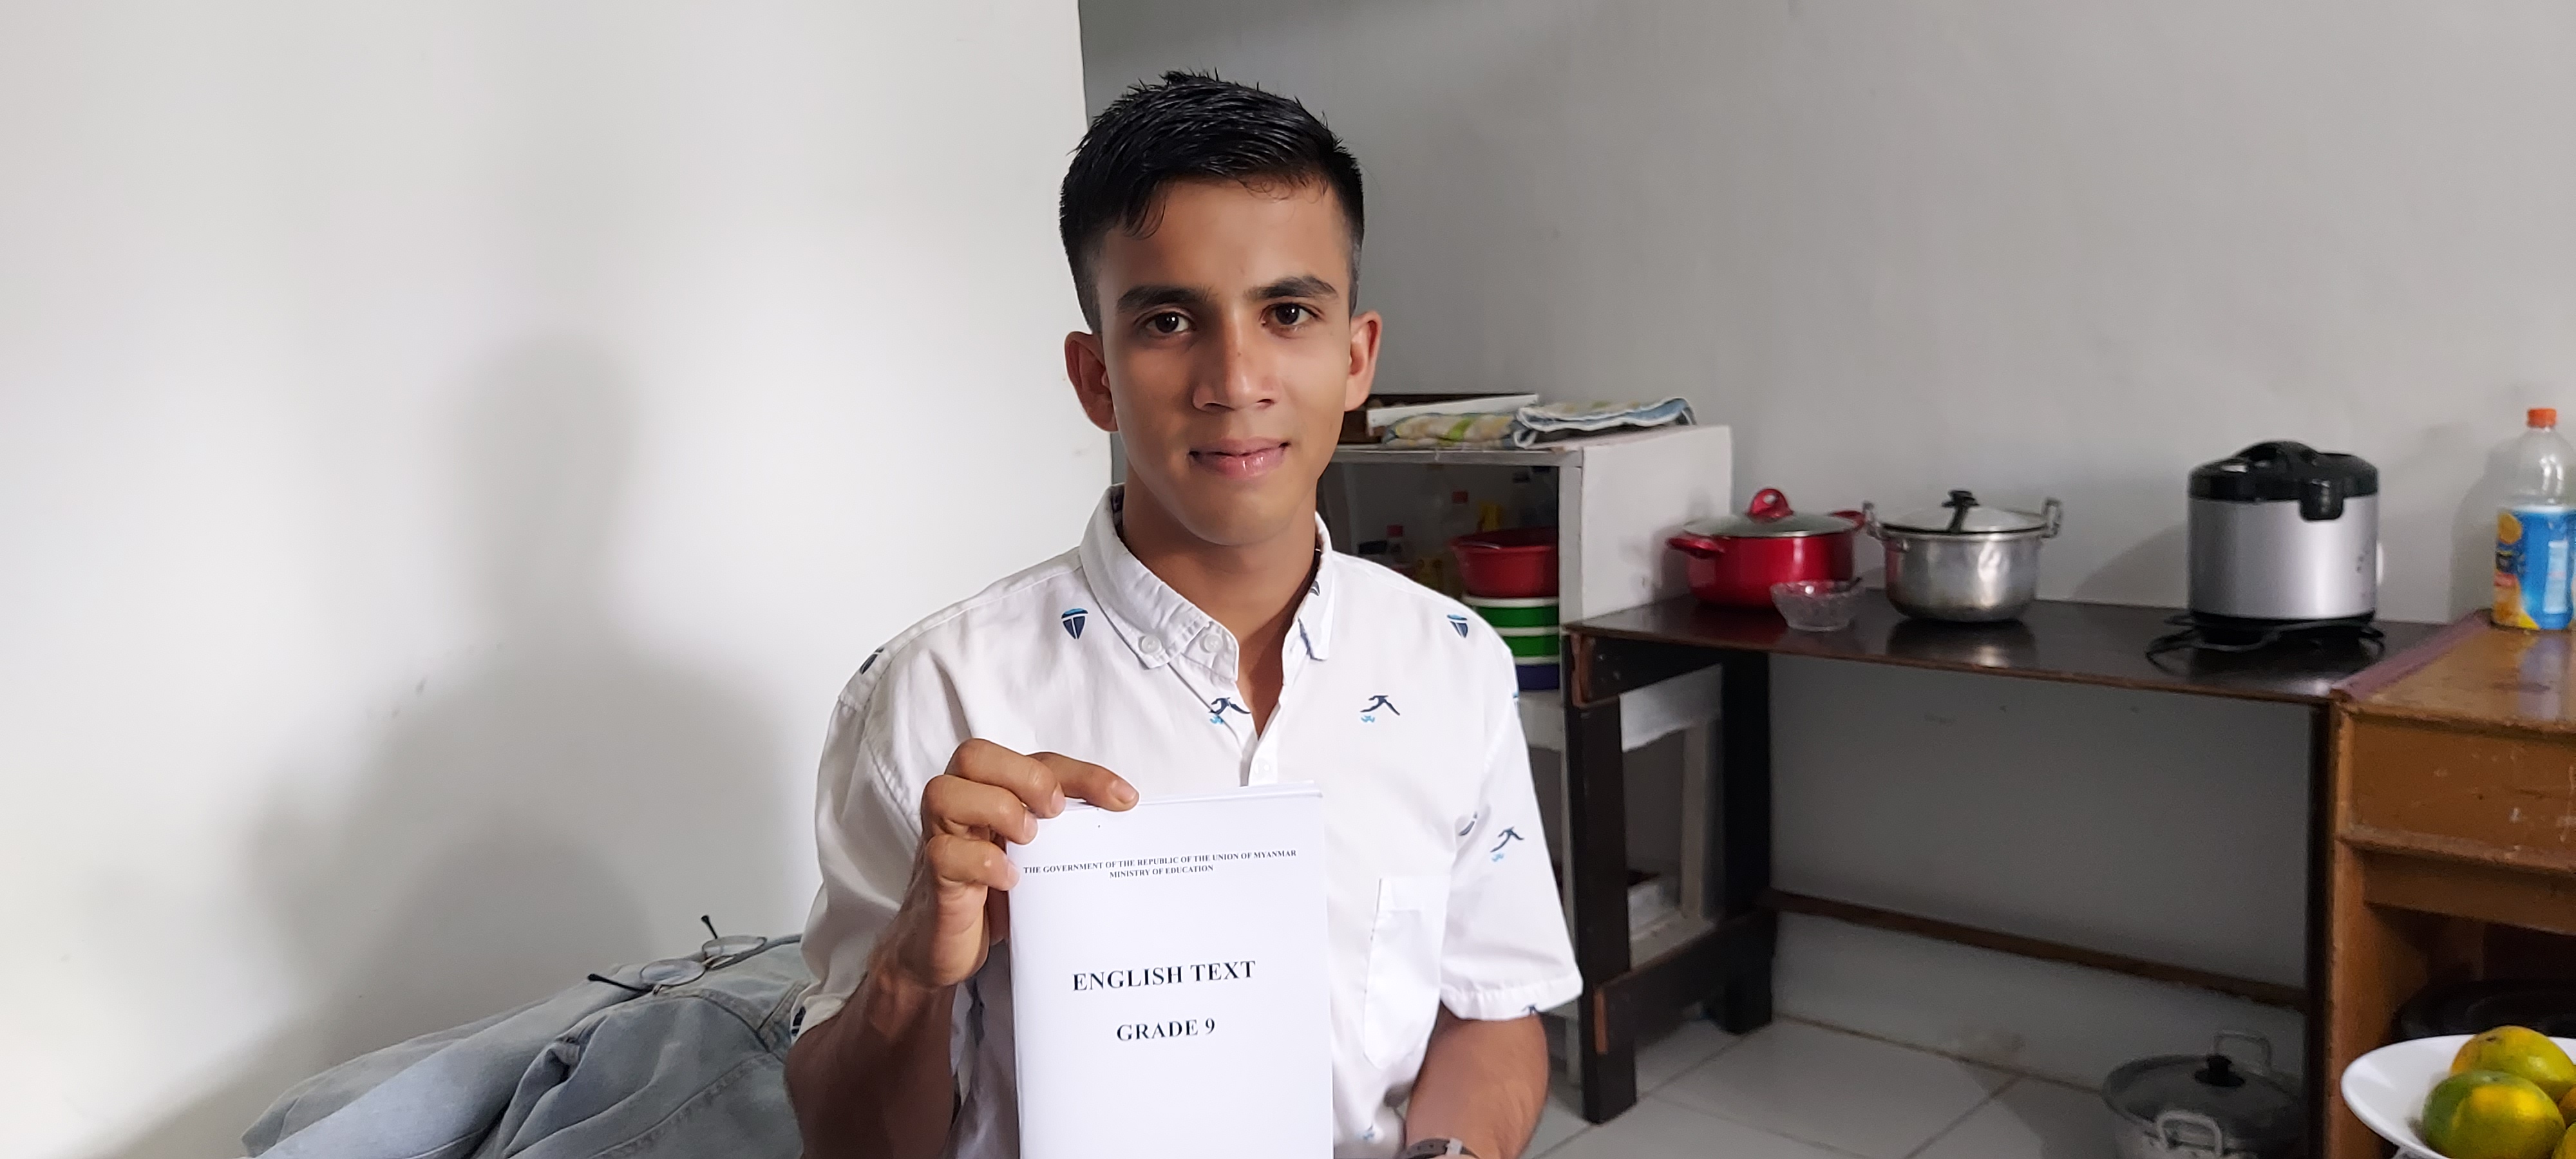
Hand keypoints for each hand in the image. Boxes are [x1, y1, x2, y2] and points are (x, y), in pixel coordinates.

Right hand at [871, 740, 1136, 990]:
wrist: (943, 949)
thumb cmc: (992, 896)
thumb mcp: (1034, 859)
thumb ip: (1060, 834)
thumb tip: (1121, 824)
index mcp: (990, 794)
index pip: (1035, 762)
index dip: (1082, 773)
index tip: (1124, 798)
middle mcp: (960, 808)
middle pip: (975, 755)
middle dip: (1026, 776)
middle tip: (1056, 811)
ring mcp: (940, 839)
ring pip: (945, 793)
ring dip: (998, 809)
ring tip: (1029, 840)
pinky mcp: (934, 877)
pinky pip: (945, 853)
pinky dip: (984, 861)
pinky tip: (1011, 879)